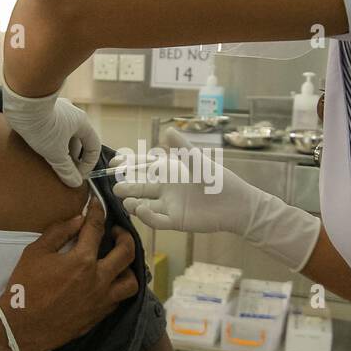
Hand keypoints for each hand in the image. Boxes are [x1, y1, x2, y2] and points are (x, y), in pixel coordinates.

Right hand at [0, 198, 138, 350]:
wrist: (20, 326)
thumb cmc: (24, 288)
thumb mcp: (35, 253)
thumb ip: (59, 233)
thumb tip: (79, 220)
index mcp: (82, 261)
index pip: (97, 229)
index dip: (98, 212)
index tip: (97, 204)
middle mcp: (98, 280)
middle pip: (127, 253)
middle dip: (125, 236)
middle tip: (117, 232)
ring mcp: (101, 301)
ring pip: (131, 282)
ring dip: (128, 268)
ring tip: (118, 262)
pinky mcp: (98, 316)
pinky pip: (118, 300)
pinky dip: (116, 288)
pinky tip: (106, 283)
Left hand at [2, 82, 100, 186]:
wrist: (21, 103)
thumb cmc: (42, 126)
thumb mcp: (55, 153)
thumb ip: (66, 170)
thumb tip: (75, 183)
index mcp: (82, 123)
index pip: (94, 146)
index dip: (88, 164)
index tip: (77, 175)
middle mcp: (73, 114)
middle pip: (78, 142)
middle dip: (72, 158)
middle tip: (63, 171)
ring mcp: (59, 110)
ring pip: (64, 135)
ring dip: (60, 149)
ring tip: (50, 161)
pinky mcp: (44, 110)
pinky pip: (52, 128)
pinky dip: (50, 140)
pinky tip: (40, 148)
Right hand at [113, 132, 320, 269]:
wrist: (236, 203)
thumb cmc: (218, 179)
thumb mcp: (198, 161)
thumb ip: (182, 148)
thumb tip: (167, 130)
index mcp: (171, 172)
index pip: (144, 167)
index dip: (129, 164)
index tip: (114, 161)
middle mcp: (167, 189)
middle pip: (141, 186)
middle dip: (126, 186)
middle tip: (115, 186)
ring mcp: (170, 205)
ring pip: (144, 204)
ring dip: (133, 202)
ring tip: (125, 199)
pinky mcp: (176, 221)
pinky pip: (156, 219)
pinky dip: (147, 216)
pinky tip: (141, 208)